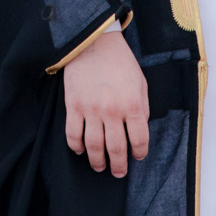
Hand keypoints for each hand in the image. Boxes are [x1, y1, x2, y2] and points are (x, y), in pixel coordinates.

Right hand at [62, 29, 148, 177]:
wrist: (95, 42)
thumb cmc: (120, 62)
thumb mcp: (140, 83)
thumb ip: (142, 108)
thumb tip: (138, 130)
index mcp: (132, 104)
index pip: (139, 140)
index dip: (139, 152)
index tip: (137, 156)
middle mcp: (112, 110)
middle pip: (116, 149)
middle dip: (118, 165)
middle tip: (118, 173)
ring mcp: (91, 109)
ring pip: (93, 146)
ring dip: (97, 161)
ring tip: (99, 166)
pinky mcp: (73, 106)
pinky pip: (73, 134)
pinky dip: (76, 146)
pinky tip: (80, 150)